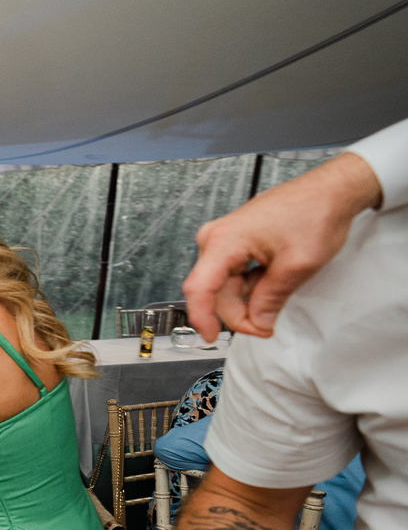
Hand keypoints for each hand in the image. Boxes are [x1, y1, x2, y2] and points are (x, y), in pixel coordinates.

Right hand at [182, 150, 380, 339]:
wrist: (330, 190)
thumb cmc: (315, 213)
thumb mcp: (297, 265)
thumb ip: (271, 298)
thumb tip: (258, 322)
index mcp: (224, 241)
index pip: (199, 289)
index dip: (203, 319)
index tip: (213, 338)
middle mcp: (216, 238)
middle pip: (214, 291)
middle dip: (238, 313)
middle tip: (267, 326)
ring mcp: (223, 238)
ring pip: (224, 285)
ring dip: (247, 299)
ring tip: (278, 295)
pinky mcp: (234, 240)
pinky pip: (233, 273)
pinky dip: (250, 286)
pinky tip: (272, 282)